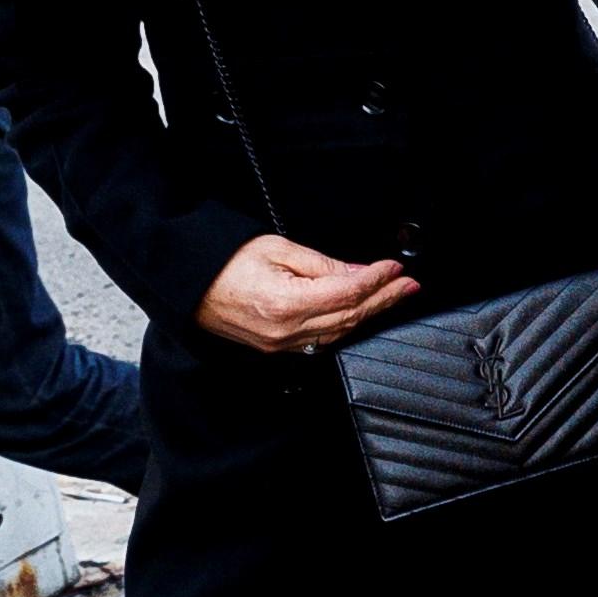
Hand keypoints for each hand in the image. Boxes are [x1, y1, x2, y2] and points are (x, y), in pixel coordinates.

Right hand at [193, 228, 417, 354]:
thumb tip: (358, 272)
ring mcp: (281, 344)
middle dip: (384, 300)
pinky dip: (344, 324)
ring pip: (339, 331)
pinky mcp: (276, 347)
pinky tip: (358, 312)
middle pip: (350, 316)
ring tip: (391, 296)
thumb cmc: (223, 262)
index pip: (348, 292)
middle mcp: (286, 331)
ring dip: (368, 313)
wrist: (189, 284)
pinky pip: (321, 339)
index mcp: (286, 303)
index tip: (395, 269)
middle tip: (408, 286)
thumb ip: (323, 265)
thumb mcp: (278, 249)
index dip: (377, 280)